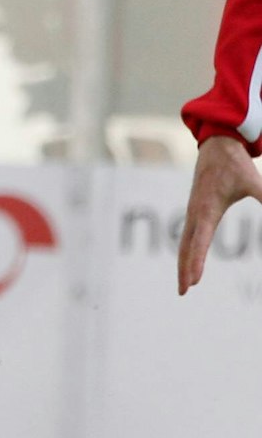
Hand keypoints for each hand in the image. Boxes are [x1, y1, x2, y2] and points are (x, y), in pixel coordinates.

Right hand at [178, 135, 261, 294]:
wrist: (216, 145)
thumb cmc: (235, 164)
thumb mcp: (254, 182)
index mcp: (207, 208)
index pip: (200, 241)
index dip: (197, 261)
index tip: (194, 281)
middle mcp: (195, 213)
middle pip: (186, 247)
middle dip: (183, 270)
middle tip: (183, 292)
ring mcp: (192, 212)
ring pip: (184, 243)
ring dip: (183, 263)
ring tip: (185, 284)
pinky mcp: (194, 210)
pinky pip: (187, 236)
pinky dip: (185, 251)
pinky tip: (187, 261)